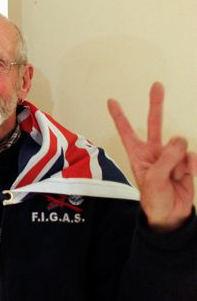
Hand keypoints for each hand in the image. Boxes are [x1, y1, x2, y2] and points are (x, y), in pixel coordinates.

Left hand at [108, 82, 196, 231]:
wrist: (173, 215)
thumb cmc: (155, 200)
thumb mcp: (154, 180)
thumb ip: (166, 159)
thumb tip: (179, 140)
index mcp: (138, 155)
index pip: (127, 132)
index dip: (119, 116)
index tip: (110, 100)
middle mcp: (153, 151)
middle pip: (154, 123)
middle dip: (156, 104)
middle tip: (157, 85)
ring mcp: (170, 156)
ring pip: (179, 144)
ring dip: (179, 160)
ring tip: (175, 176)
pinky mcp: (186, 162)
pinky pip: (191, 155)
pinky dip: (191, 165)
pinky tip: (186, 175)